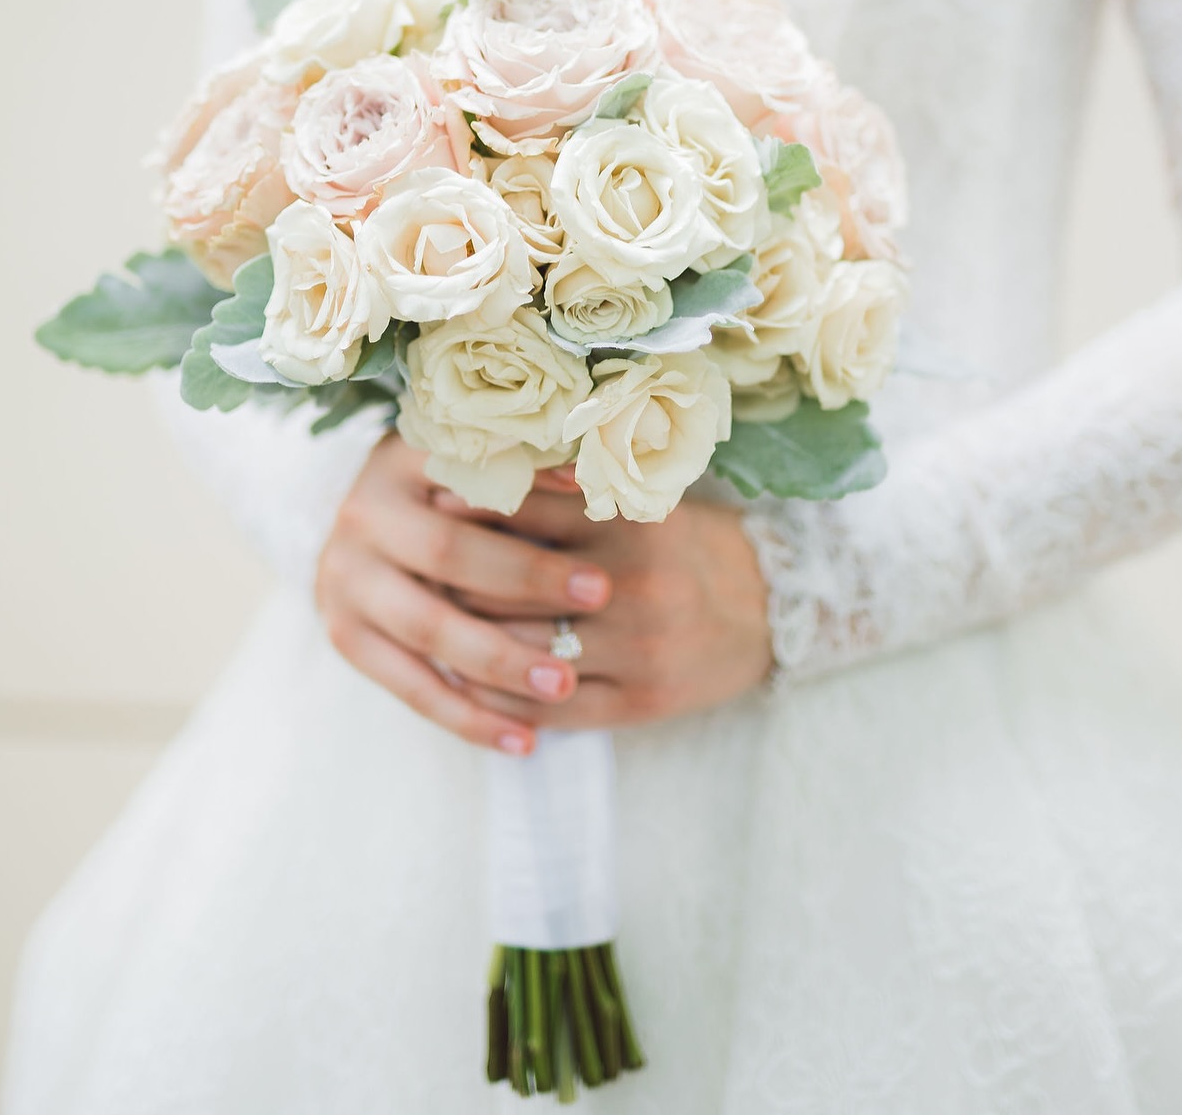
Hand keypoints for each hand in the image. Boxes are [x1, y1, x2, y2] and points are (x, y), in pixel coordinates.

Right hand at [314, 435, 613, 755]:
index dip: (528, 480)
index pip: (465, 468)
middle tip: (600, 592)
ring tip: (566, 683)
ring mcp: (344, 580)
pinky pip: (412, 687)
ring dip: (501, 660)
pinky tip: (525, 740)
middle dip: (527, 575)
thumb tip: (591, 472)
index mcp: (399, 459)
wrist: (366, 529)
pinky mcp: (347, 636)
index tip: (591, 494)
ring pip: (428, 628)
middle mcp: (363, 515)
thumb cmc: (452, 490)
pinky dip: (470, 717)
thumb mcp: (477, 461)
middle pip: (448, 550)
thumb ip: (528, 464)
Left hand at [450, 475, 774, 731]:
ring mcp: (637, 650)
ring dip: (466, 641)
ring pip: (523, 650)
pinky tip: (465, 679)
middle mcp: (636, 586)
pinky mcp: (637, 703)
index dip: (473, 506)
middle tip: (412, 564)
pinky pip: (549, 707)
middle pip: (513, 586)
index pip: (530, 513)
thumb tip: (485, 473)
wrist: (769, 611)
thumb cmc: (685, 545)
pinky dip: (498, 696)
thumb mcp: (644, 502)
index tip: (428, 499)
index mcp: (634, 525)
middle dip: (455, 577)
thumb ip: (574, 489)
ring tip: (424, 621)